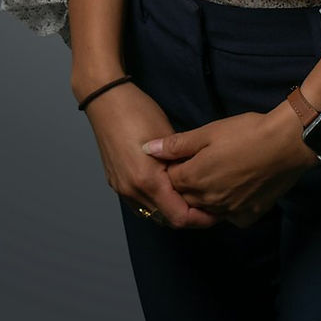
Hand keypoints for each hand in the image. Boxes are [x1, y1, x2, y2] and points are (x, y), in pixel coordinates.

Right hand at [82, 82, 219, 229]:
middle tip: (206, 203)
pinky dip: (156, 201)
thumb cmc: (139, 112)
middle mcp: (132, 191)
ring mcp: (122, 189)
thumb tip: (196, 177)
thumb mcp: (168, 135)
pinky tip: (168, 187)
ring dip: (170, 209)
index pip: (178, 216)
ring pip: (152, 213)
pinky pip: (140, 203)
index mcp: (147, 180)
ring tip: (189, 195)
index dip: (199, 218)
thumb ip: (181, 162)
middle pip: (165, 219)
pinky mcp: (116, 183)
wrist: (105, 101)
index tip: (215, 211)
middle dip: (187, 215)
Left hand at [141, 103, 319, 227]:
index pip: (169, 181)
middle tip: (197, 165)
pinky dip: (225, 207)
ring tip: (214, 175)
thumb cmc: (247, 132)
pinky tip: (232, 190)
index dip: (171, 168)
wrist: (286, 144)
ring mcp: (228, 212)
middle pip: (185, 198)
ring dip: (203, 197)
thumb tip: (147, 148)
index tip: (180, 157)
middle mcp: (208, 201)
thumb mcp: (209, 131)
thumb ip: (177, 144)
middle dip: (184, 185)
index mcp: (195, 179)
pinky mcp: (247, 216)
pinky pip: (228, 217)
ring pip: (205, 210)